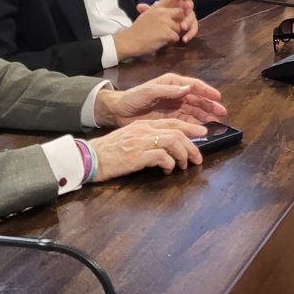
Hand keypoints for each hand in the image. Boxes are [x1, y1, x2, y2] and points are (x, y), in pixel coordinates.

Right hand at [88, 117, 205, 180]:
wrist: (90, 158)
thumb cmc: (109, 152)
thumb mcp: (129, 139)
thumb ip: (146, 139)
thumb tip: (166, 149)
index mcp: (143, 124)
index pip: (172, 122)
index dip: (190, 127)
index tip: (202, 133)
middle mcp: (144, 130)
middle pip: (177, 131)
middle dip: (192, 144)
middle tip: (198, 157)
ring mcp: (141, 141)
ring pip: (173, 141)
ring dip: (183, 155)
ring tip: (184, 166)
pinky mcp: (138, 155)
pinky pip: (162, 157)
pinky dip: (170, 164)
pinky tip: (168, 171)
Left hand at [94, 72, 226, 127]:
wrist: (118, 112)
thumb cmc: (133, 97)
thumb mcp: (149, 91)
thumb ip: (168, 90)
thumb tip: (188, 89)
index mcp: (172, 83)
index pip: (194, 86)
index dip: (207, 91)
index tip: (218, 97)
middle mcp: (176, 94)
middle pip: (197, 99)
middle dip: (210, 105)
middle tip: (222, 113)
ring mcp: (174, 107)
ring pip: (194, 111)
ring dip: (206, 116)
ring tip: (217, 122)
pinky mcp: (170, 118)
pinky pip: (187, 121)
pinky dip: (196, 125)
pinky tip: (203, 129)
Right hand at [112, 0, 196, 59]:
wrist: (128, 41)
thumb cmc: (136, 30)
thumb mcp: (146, 15)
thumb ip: (155, 8)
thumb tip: (158, 1)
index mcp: (157, 7)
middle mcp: (162, 11)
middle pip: (181, 14)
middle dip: (178, 22)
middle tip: (167, 28)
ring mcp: (165, 21)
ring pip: (179, 27)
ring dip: (173, 34)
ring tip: (160, 35)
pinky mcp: (166, 32)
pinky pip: (176, 37)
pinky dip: (170, 41)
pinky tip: (160, 41)